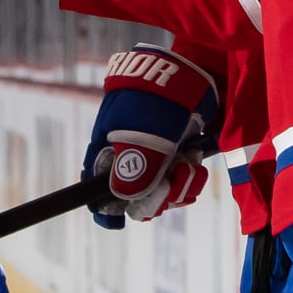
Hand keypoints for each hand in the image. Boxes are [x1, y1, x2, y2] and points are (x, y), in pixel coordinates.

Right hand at [81, 44, 219, 229]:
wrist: (190, 71)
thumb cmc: (160, 100)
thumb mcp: (146, 138)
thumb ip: (135, 174)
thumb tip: (126, 202)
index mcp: (109, 149)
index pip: (97, 189)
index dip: (106, 207)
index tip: (118, 220)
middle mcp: (129, 155)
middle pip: (135, 198)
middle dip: (155, 198)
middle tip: (169, 185)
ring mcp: (155, 155)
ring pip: (162, 192)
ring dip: (178, 187)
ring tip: (188, 167)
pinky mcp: (177, 152)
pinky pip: (180, 180)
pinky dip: (189, 178)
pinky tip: (195, 165)